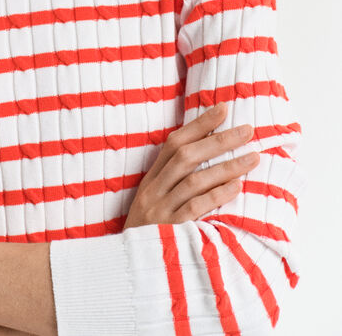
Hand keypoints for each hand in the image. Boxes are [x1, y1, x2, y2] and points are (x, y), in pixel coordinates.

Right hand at [123, 103, 259, 228]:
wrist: (128, 272)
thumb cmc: (149, 235)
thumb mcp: (154, 204)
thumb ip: (173, 183)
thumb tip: (207, 157)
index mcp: (150, 180)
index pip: (173, 143)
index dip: (198, 125)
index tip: (222, 109)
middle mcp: (153, 191)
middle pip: (186, 156)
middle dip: (218, 140)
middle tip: (247, 129)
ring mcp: (160, 210)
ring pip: (194, 179)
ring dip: (226, 166)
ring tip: (253, 157)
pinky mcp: (170, 231)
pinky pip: (196, 207)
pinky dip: (217, 194)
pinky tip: (237, 186)